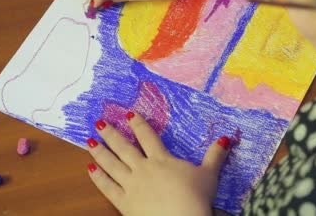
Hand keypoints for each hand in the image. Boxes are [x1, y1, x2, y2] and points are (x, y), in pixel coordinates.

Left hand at [86, 112, 230, 215]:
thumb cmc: (196, 198)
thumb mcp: (209, 174)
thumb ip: (215, 155)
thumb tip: (227, 138)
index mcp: (161, 160)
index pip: (147, 137)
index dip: (137, 124)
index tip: (127, 114)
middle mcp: (143, 169)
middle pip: (124, 147)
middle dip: (111, 133)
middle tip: (99, 122)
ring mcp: (131, 185)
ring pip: (111, 164)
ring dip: (100, 151)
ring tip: (89, 140)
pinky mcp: (124, 202)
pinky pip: (107, 187)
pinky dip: (98, 177)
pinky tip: (90, 169)